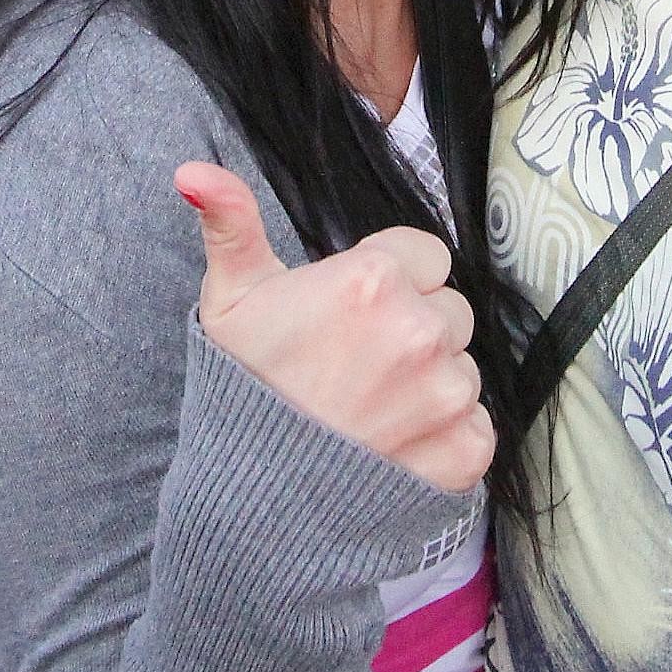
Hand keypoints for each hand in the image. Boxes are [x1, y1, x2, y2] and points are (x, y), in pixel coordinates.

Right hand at [179, 160, 492, 493]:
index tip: (354, 314)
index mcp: (373, 279)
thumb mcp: (230, 299)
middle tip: (359, 364)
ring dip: (431, 384)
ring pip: (462, 369)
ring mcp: (447, 394)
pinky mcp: (464, 450)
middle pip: (449, 310)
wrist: (252, 502)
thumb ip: (231, 223)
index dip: (392, 282)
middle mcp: (420, 330)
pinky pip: (477, 426)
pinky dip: (448, 437)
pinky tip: (395, 444)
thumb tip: (193, 170)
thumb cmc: (243, 390)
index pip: (426, 256)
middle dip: (414, 329)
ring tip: (371, 408)